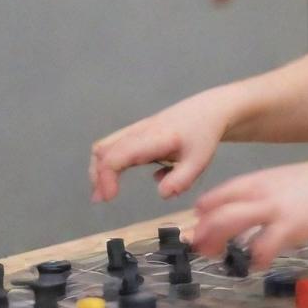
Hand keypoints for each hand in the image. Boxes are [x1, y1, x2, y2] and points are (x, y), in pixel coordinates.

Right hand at [89, 87, 231, 202]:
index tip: (110, 197)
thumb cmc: (204, 134)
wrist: (211, 110)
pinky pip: (117, 145)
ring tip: (105, 191)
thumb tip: (161, 194)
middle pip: (103, 149)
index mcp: (152, 138)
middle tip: (102, 197)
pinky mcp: (140, 132)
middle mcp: (140, 132)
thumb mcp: (199, 161)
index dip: (106, 178)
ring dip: (101, 168)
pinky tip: (119, 180)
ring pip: (107, 145)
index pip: (116, 156)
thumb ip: (181, 180)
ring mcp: (138, 130)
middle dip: (97, 175)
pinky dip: (112, 162)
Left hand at [192, 156, 307, 268]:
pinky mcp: (289, 228)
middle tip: (201, 247)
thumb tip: (248, 207)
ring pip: (229, 224)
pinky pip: (261, 247)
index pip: (218, 194)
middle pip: (216, 210)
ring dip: (217, 243)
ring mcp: (273, 210)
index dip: (205, 211)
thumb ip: (265, 191)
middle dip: (202, 232)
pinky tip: (258, 264)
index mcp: (258, 180)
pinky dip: (254, 259)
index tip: (200, 224)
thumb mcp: (286, 179)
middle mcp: (260, 192)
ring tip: (219, 257)